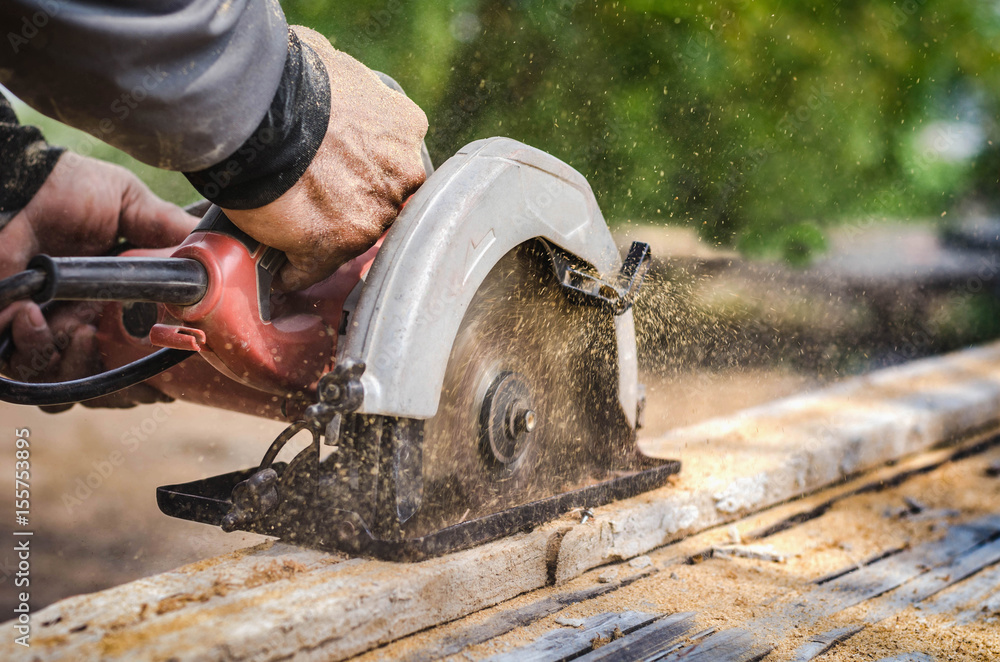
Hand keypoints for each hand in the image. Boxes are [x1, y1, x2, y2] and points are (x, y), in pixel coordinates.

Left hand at [1, 153, 198, 407]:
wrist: (13, 186)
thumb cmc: (64, 189)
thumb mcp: (129, 203)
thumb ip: (169, 226)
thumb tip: (217, 243)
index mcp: (116, 299)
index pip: (142, 353)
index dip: (156, 373)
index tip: (168, 372)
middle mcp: (83, 320)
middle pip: (110, 385)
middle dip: (124, 389)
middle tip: (129, 367)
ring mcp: (45, 330)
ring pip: (68, 383)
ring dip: (77, 367)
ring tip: (80, 333)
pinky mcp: (9, 331)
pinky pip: (26, 367)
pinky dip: (33, 346)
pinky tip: (32, 314)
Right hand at [223, 26, 428, 291]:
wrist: (259, 113)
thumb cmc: (289, 80)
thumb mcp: (337, 66)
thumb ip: (351, 89)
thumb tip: (332, 80)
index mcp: (406, 130)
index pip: (399, 161)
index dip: (373, 168)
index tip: (352, 172)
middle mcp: (400, 176)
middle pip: (385, 200)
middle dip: (357, 203)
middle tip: (324, 200)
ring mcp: (370, 216)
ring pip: (353, 237)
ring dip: (328, 237)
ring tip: (295, 233)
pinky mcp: (333, 246)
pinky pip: (313, 267)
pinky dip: (297, 269)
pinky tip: (282, 268)